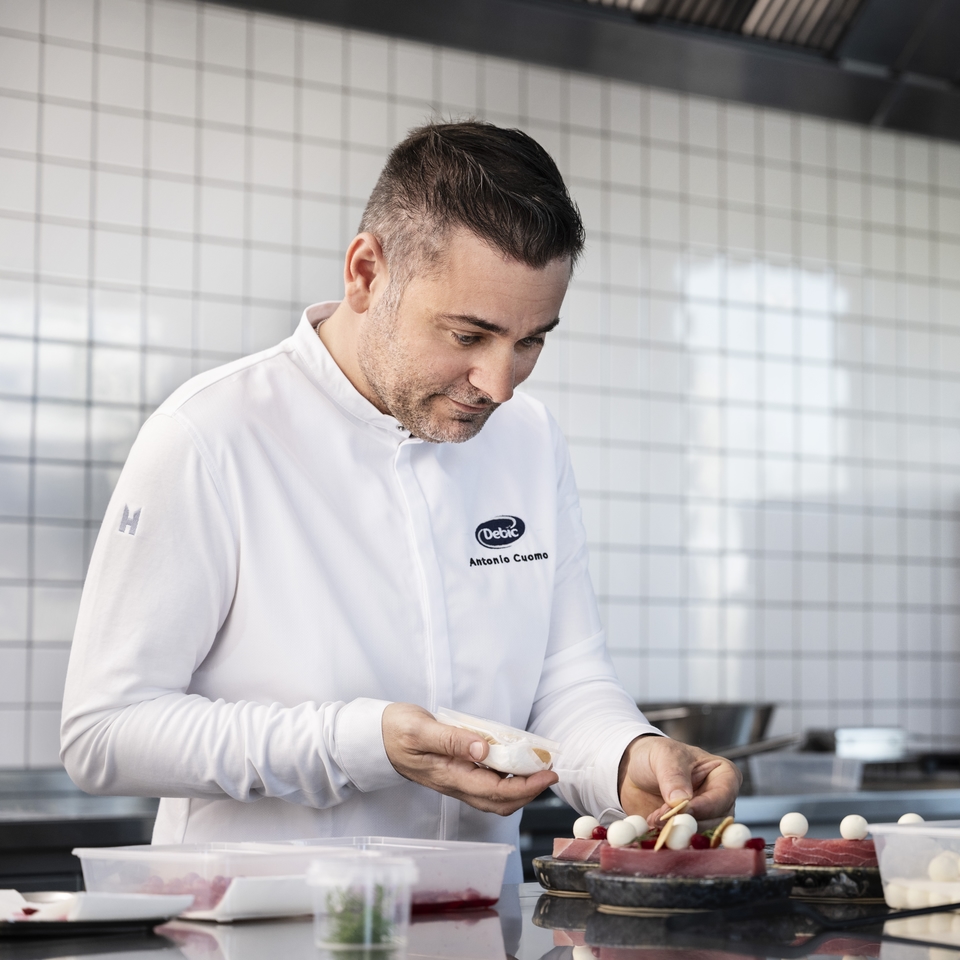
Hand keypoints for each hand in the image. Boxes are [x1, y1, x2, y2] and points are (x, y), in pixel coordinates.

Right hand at [382, 703, 558, 815]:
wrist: (374, 737)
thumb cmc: (395, 731)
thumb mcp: (421, 730)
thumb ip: (451, 740)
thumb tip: (483, 749)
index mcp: (450, 776)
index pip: (496, 792)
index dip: (526, 787)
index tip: (548, 773)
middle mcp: (455, 783)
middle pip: (500, 801)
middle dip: (529, 791)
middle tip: (550, 772)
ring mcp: (455, 780)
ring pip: (494, 796)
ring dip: (519, 787)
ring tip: (537, 767)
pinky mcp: (454, 772)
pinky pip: (485, 783)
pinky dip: (505, 777)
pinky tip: (513, 762)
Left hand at [618, 735, 741, 828]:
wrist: (633, 770)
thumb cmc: (656, 756)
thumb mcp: (664, 755)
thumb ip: (673, 775)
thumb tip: (682, 800)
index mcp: (724, 775)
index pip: (724, 796)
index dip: (705, 806)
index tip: (682, 809)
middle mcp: (720, 801)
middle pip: (716, 821)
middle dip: (688, 821)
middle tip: (662, 817)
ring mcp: (705, 819)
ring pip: (702, 835)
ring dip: (677, 831)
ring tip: (654, 818)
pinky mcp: (688, 832)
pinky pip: (685, 842)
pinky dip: (668, 838)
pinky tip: (652, 826)